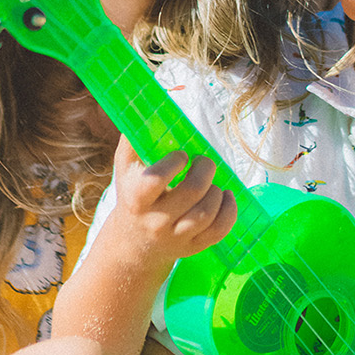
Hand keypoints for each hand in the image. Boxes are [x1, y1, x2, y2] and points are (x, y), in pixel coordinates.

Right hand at [109, 136, 238, 265]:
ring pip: (206, 214)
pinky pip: (219, 231)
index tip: (181, 156)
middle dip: (205, 170)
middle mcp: (155, 221)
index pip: (156, 180)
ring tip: (212, 183)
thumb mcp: (125, 168)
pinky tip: (225, 197)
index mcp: (137, 198)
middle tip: (205, 162)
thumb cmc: (132, 194)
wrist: (134, 241)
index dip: (174, 163)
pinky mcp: (193, 248)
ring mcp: (176, 237)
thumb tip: (150, 106)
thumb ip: (134, 139)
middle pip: (191, 193)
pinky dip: (229, 211)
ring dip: (216, 191)